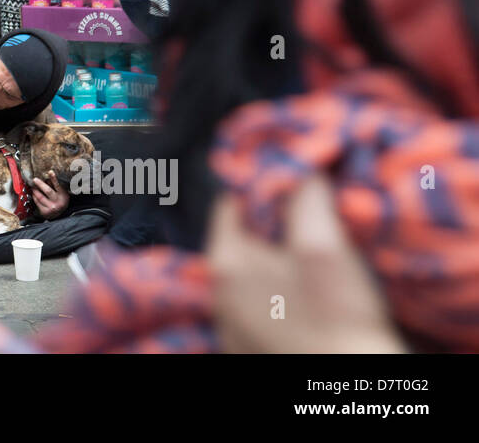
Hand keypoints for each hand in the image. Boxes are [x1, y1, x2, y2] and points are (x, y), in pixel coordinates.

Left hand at [30, 172, 68, 219]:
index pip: (58, 185)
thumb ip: (56, 186)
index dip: (54, 178)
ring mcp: (51, 208)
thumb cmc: (61, 200)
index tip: (50, 172)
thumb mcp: (62, 193)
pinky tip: (34, 194)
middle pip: (48, 191)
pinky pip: (37, 202)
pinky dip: (34, 197)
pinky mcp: (45, 212)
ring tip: (33, 187)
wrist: (60, 215)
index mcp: (63, 195)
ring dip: (35, 191)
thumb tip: (47, 178)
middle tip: (35, 179)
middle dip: (40, 184)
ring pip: (40, 197)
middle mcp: (57, 202)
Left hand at [206, 174, 406, 352]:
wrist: (344, 391)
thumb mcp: (325, 246)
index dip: (261, 189)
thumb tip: (303, 169)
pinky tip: (305, 300)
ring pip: (249, 275)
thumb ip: (307, 200)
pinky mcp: (247, 347)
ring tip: (311, 263)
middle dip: (270, 228)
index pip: (230, 204)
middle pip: (240, 240)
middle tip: (308, 224)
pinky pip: (258, 306)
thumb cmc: (336, 318)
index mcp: (225, 260)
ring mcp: (230, 323)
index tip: (291, 186)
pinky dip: (276, 296)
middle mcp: (217, 292)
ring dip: (274, 263)